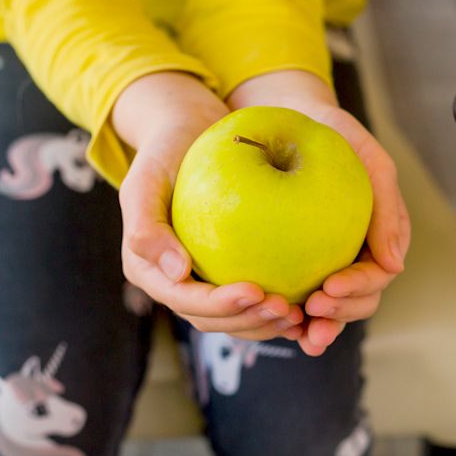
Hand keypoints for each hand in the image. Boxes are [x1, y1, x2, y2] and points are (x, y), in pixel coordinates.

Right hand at [111, 72, 304, 340]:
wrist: (188, 132)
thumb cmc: (165, 150)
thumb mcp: (145, 178)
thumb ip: (146, 226)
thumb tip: (177, 272)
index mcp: (151, 270)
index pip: (187, 300)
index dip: (221, 305)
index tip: (256, 291)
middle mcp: (177, 282)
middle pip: (214, 319)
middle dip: (250, 322)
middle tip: (287, 309)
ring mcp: (205, 280)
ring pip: (237, 318)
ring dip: (267, 323)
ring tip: (300, 313)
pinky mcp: (231, 269)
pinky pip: (256, 296)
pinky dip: (280, 306)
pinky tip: (309, 303)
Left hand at [228, 69, 410, 354]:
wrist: (283, 112)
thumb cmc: (328, 128)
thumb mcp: (364, 153)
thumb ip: (386, 204)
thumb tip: (394, 266)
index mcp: (379, 233)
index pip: (377, 275)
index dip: (359, 289)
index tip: (330, 287)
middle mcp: (355, 252)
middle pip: (357, 301)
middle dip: (339, 316)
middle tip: (311, 310)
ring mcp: (325, 259)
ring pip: (328, 308)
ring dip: (316, 325)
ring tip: (295, 327)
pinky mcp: (293, 261)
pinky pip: (292, 294)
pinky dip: (286, 313)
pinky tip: (269, 319)